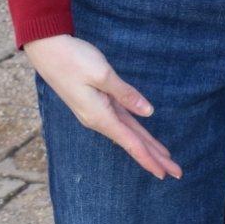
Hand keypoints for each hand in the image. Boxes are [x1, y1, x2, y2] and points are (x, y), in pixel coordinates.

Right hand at [23, 33, 182, 180]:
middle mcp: (98, 119)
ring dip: (147, 146)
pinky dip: (135, 131)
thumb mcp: (103, 74)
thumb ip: (127, 94)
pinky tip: (143, 137)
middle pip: (132, 142)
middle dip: (155, 157)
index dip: (150, 158)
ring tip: (165, 158)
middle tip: (177, 172)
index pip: (131, 142)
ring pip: (128, 132)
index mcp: (100, 116)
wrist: (47, 50)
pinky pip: (121, 121)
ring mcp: (96, 112)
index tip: (165, 173)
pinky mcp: (95, 103)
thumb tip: (148, 112)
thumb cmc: (73, 59)